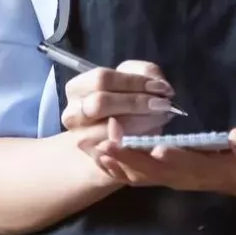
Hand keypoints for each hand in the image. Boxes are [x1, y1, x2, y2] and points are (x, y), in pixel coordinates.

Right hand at [63, 60, 175, 182]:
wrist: (112, 140)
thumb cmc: (124, 103)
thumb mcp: (133, 82)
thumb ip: (146, 74)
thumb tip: (161, 88)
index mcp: (77, 88)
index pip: (102, 79)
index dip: (134, 81)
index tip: (161, 88)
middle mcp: (73, 114)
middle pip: (101, 103)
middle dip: (136, 103)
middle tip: (162, 105)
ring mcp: (82, 139)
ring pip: (112, 129)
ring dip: (143, 122)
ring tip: (161, 118)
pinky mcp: (96, 159)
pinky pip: (121, 151)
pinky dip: (141, 142)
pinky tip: (154, 135)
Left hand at [97, 122, 235, 196]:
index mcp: (209, 171)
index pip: (186, 165)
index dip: (169, 158)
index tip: (151, 146)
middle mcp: (186, 178)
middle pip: (153, 172)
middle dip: (127, 158)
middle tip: (103, 143)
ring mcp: (175, 179)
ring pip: (141, 175)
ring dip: (115, 164)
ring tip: (90, 149)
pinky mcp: (168, 176)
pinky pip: (139, 174)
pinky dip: (118, 166)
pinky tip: (100, 155)